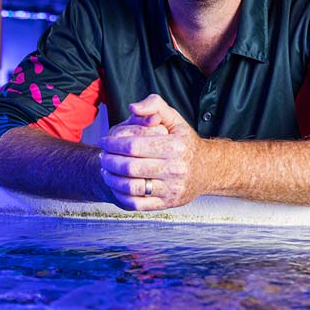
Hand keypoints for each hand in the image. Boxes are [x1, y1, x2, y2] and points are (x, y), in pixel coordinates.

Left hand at [98, 93, 209, 210]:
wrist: (207, 169)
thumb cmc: (185, 143)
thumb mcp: (174, 118)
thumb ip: (154, 105)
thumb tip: (133, 108)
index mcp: (175, 146)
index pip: (134, 146)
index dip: (113, 144)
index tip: (105, 141)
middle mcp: (175, 169)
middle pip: (130, 167)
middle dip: (109, 161)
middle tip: (102, 156)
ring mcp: (171, 189)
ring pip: (131, 187)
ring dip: (112, 179)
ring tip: (105, 170)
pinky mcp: (167, 203)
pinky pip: (137, 204)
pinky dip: (121, 196)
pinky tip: (116, 185)